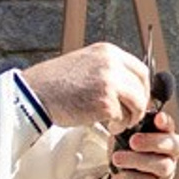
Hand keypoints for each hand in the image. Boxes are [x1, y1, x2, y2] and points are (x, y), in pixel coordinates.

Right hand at [22, 42, 151, 133]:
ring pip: (137, 103)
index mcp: (107, 52)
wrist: (35, 94)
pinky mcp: (105, 102)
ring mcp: (109, 82)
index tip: (138, 99)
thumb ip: (107, 69)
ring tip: (118, 123)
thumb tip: (128, 86)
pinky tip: (108, 126)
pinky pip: (122, 116)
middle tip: (132, 115)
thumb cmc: (54, 83)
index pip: (140, 69)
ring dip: (131, 117)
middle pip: (142, 86)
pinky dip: (117, 125)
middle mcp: (111, 63)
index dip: (143, 87)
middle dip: (140, 104)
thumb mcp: (84, 63)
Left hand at [108, 123, 178, 178]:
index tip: (158, 118)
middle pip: (175, 147)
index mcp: (163, 140)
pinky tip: (118, 177)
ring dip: (137, 161)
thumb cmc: (126, 159)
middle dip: (154, 142)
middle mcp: (169, 157)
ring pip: (162, 165)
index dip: (167, 124)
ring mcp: (165, 175)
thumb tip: (120, 119)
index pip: (171, 129)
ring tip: (117, 159)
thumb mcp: (124, 141)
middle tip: (133, 141)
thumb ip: (126, 129)